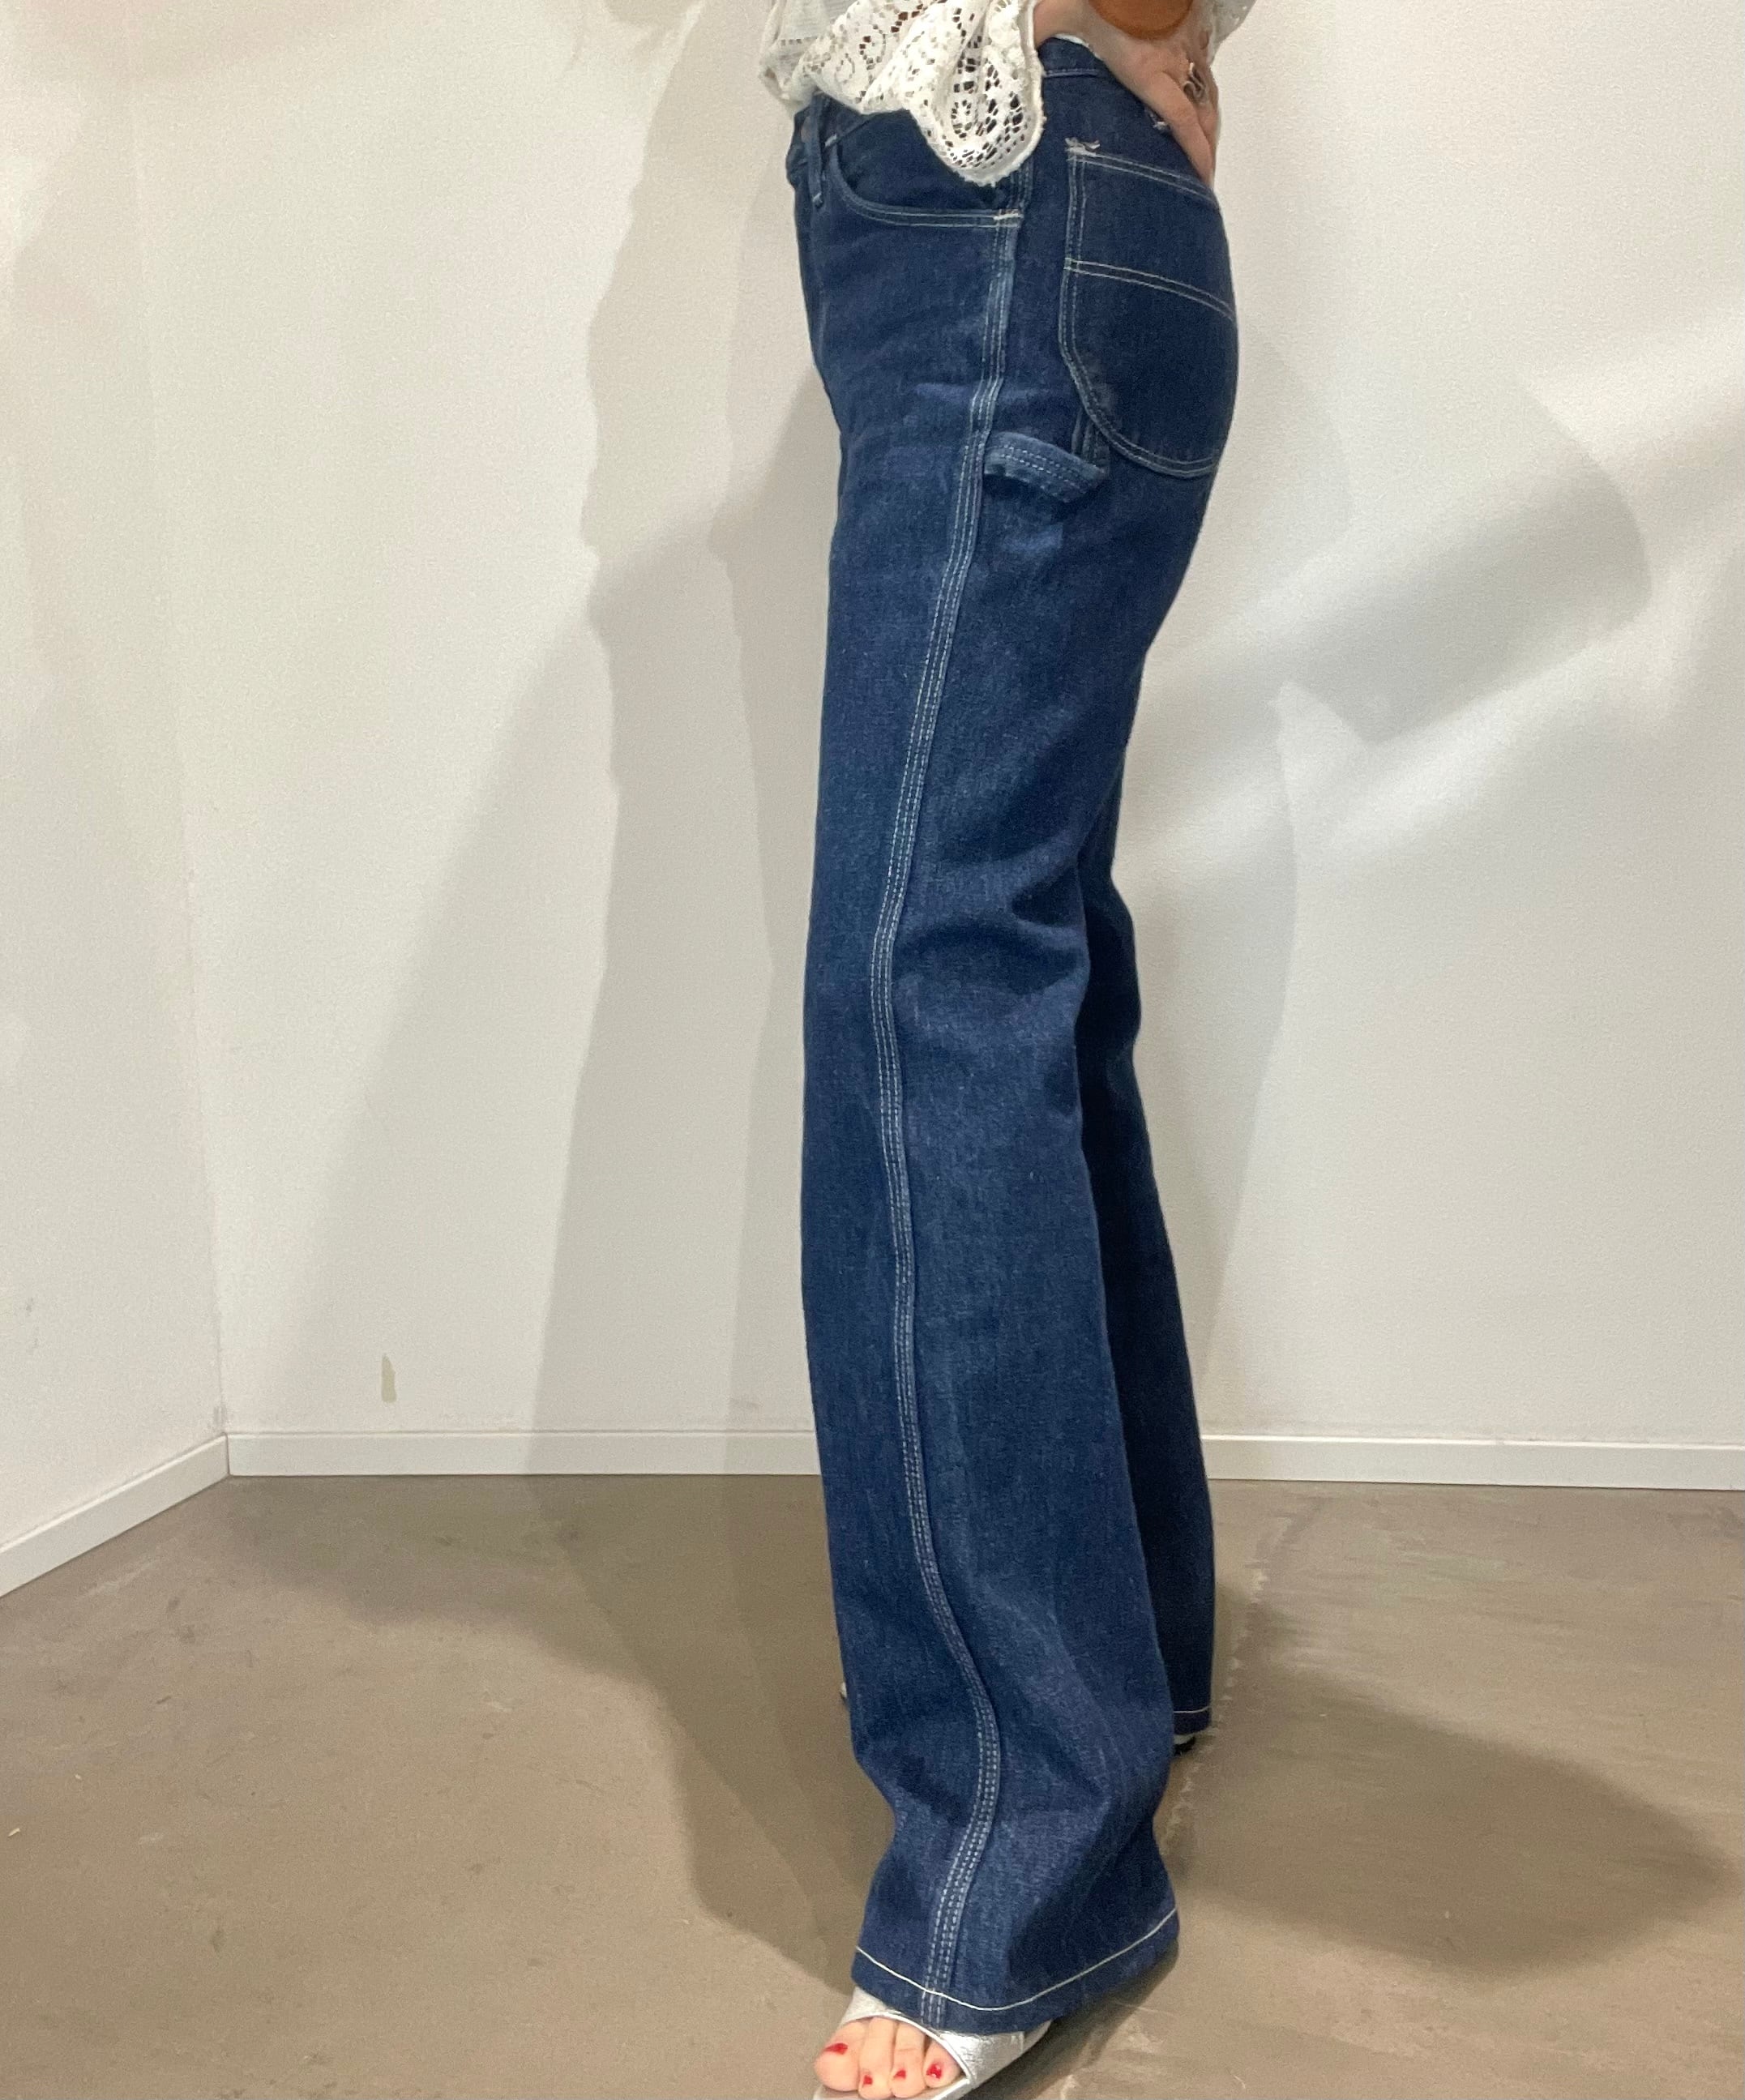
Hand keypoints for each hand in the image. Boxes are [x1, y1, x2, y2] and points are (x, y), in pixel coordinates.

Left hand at [1031, 0, 1220, 184]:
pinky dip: (1206, 87)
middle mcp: (1175, 62)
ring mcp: (1188, 43)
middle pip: (1203, 113)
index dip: (1196, 153)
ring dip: (1211, 121)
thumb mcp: (1059, 17)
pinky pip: (1206, 64)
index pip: (1182, 121)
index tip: (1203, 180)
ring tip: (1208, 146)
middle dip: (1208, 147)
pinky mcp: (1195, 24)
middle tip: (1205, 175)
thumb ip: (1035, 42)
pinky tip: (1201, 98)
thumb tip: (1008, 70)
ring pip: (1208, 91)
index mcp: (1147, 70)